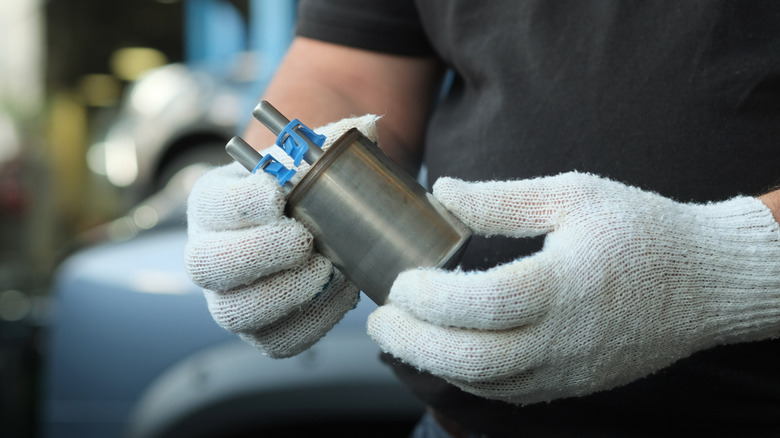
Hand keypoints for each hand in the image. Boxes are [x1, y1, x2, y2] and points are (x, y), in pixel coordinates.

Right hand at [185, 115, 378, 357]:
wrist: (307, 225)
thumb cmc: (302, 189)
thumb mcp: (307, 158)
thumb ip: (332, 141)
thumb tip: (370, 126)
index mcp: (212, 205)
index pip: (212, 205)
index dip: (242, 203)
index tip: (279, 193)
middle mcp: (208, 254)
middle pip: (207, 266)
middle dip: (257, 253)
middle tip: (303, 240)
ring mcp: (229, 298)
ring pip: (235, 312)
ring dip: (285, 293)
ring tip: (327, 270)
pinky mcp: (259, 331)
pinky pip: (276, 341)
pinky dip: (312, 323)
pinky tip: (341, 292)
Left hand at [367, 172, 779, 403]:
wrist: (704, 281)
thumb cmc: (641, 230)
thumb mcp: (574, 195)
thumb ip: (502, 200)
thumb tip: (442, 192)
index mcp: (563, 284)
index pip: (480, 304)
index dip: (428, 297)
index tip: (400, 280)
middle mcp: (563, 337)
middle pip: (471, 359)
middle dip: (412, 342)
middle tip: (379, 319)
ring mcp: (569, 368)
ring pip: (484, 384)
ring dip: (432, 362)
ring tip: (402, 334)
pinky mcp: (573, 382)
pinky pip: (508, 392)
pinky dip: (467, 376)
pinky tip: (447, 350)